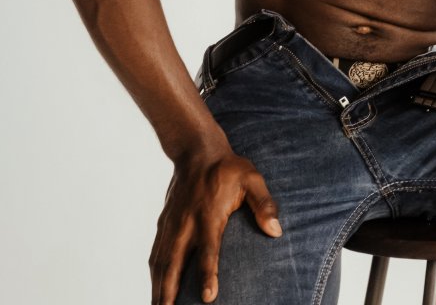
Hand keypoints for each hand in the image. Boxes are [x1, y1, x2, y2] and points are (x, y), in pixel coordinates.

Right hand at [149, 149, 281, 304]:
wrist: (197, 150)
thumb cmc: (229, 168)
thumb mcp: (252, 179)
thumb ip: (264, 204)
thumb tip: (276, 231)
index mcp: (208, 214)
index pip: (209, 250)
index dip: (208, 274)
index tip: (208, 297)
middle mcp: (186, 222)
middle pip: (176, 263)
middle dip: (171, 292)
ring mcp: (172, 224)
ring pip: (162, 261)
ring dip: (159, 287)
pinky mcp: (164, 223)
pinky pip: (156, 253)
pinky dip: (154, 273)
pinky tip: (156, 289)